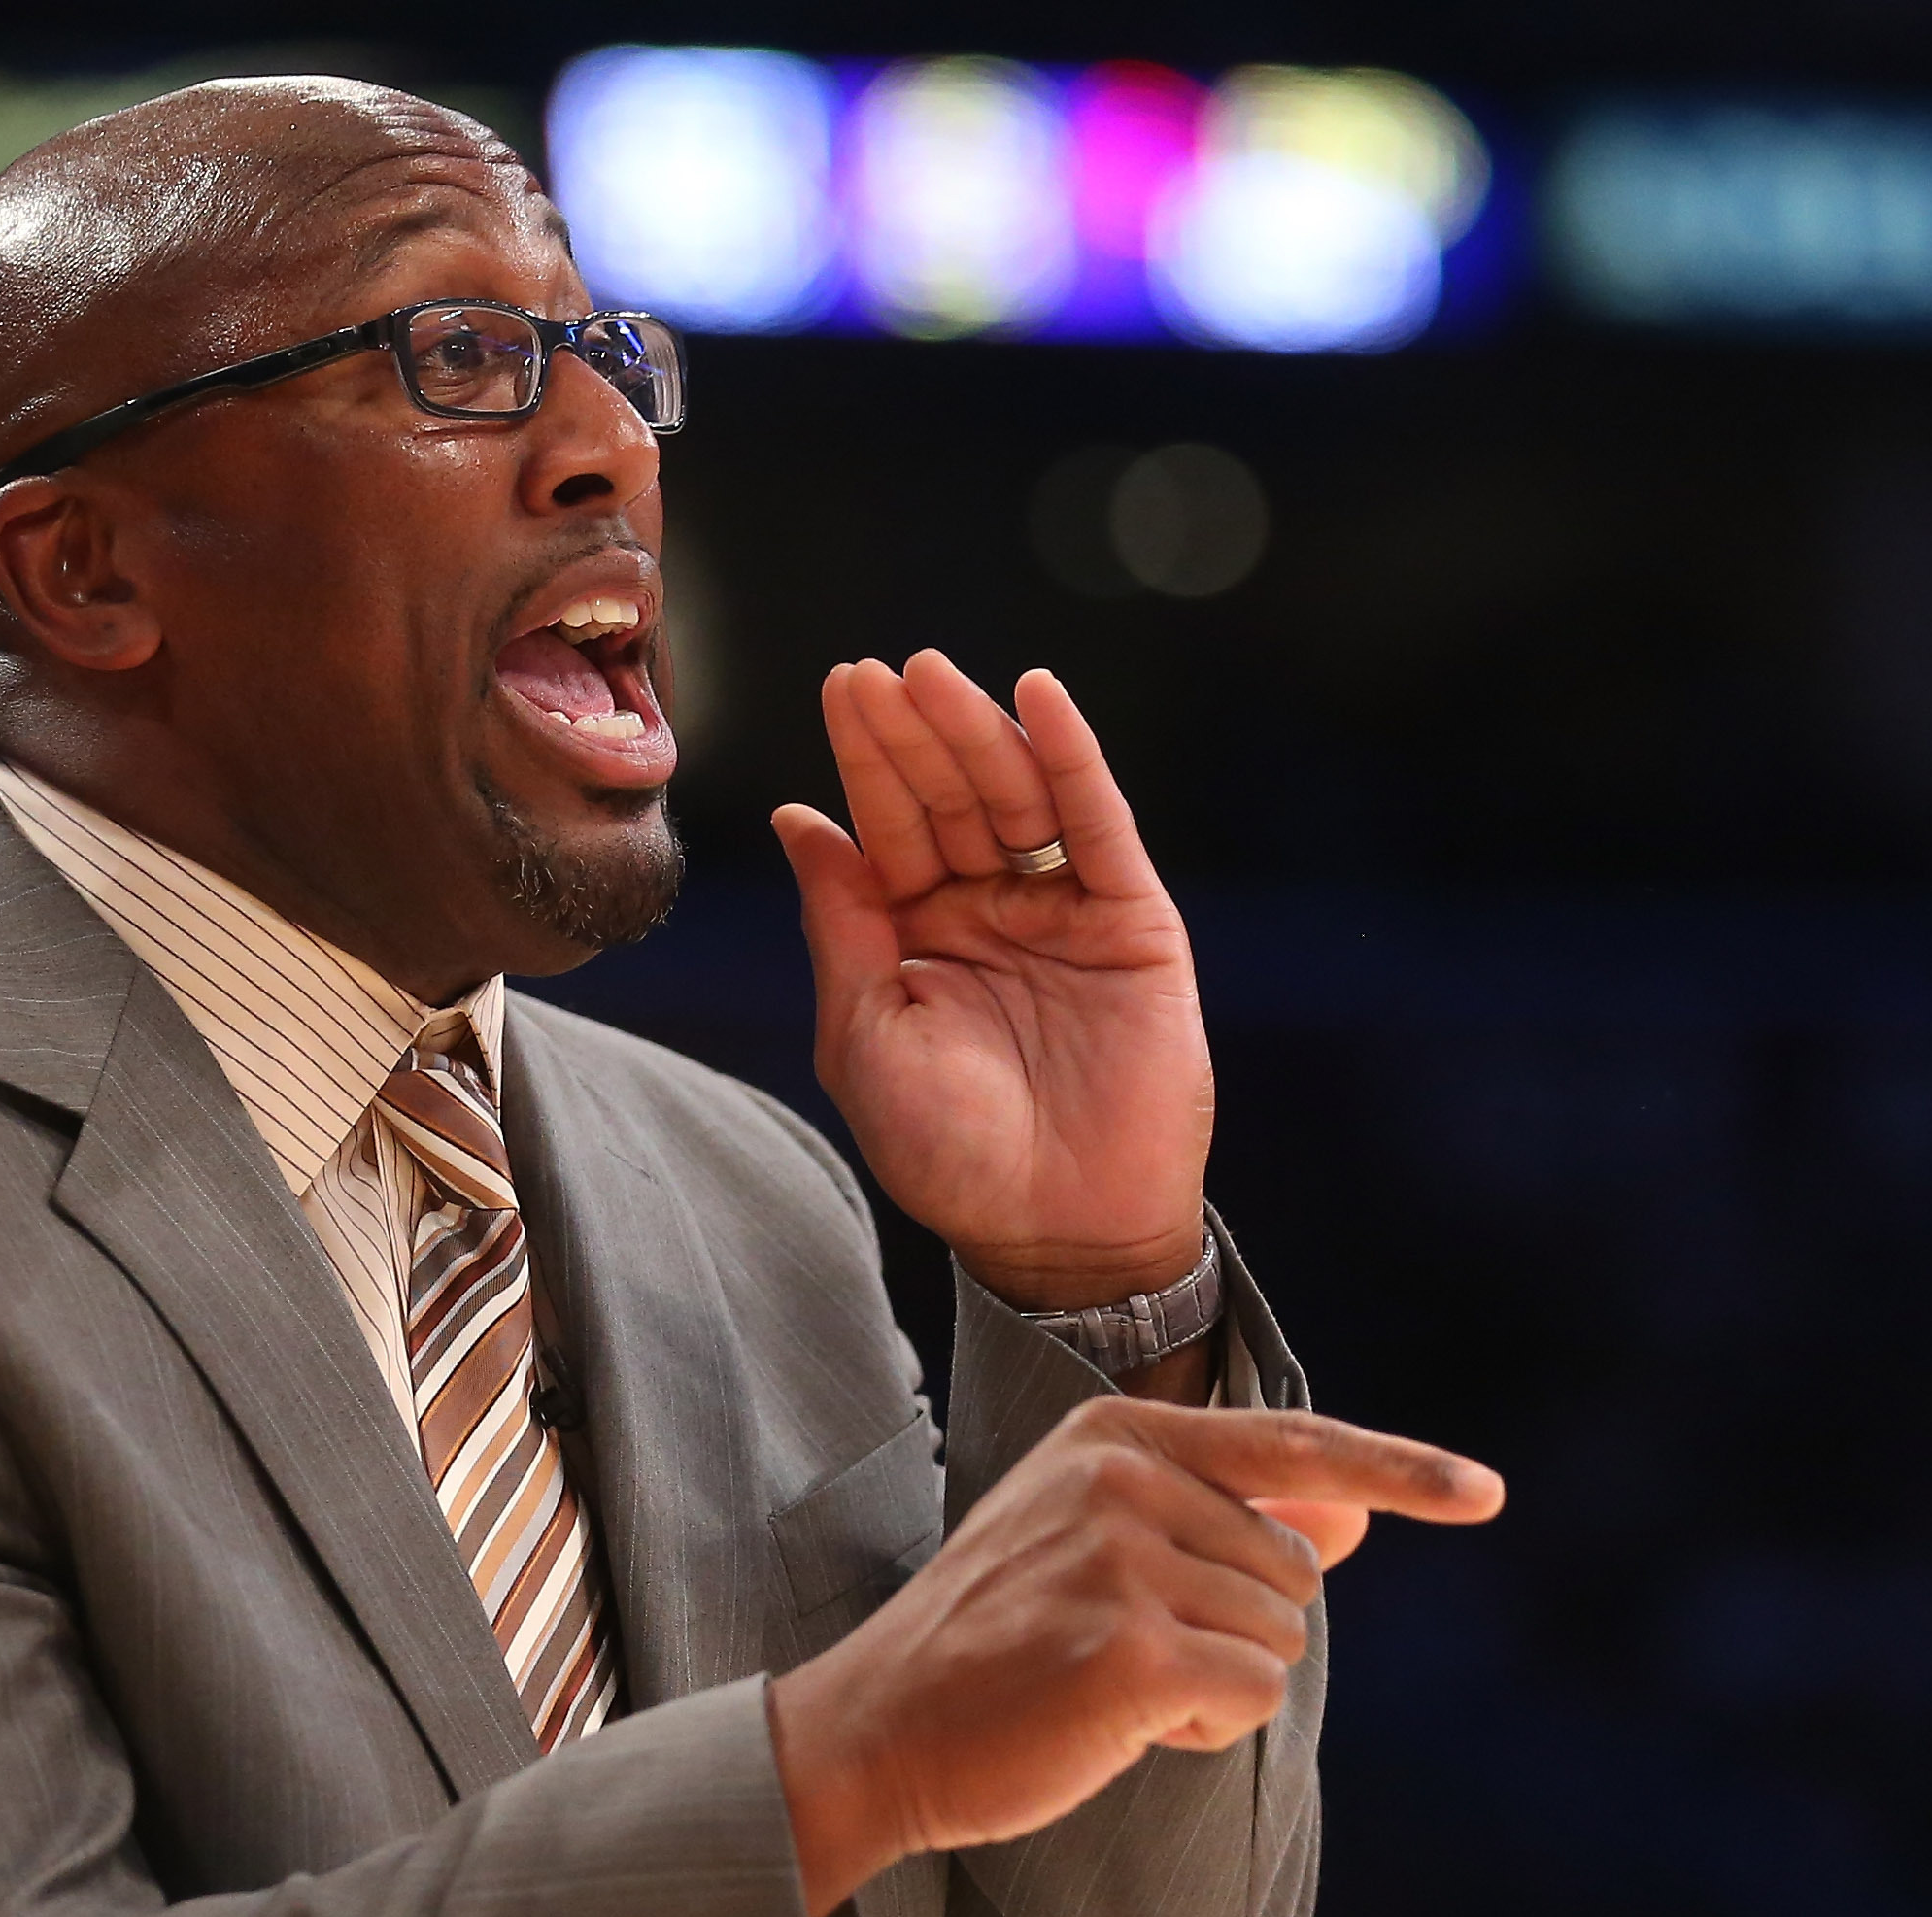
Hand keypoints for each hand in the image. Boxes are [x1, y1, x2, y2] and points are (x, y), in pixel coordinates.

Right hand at [768, 1401, 1502, 1915]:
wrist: (876, 1732)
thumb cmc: (995, 1650)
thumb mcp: (1100, 1553)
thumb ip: (1221, 1528)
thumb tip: (1360, 1526)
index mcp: (1115, 1439)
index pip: (1291, 1442)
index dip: (1399, 1471)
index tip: (1484, 1494)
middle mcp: (1124, 1481)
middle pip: (1296, 1568)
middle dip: (1237, 1631)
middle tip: (1119, 1655)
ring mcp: (1125, 1561)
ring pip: (1282, 1637)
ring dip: (1218, 1686)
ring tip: (1106, 1689)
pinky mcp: (1134, 1651)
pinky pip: (1254, 1696)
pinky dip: (1206, 1731)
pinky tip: (1118, 1728)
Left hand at [773, 655, 1212, 1313]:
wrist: (1055, 1229)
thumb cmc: (949, 1152)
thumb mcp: (864, 1033)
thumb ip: (841, 922)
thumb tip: (800, 820)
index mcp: (916, 937)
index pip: (886, 826)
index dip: (866, 759)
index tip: (843, 687)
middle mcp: (988, 911)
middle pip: (946, 798)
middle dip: (913, 734)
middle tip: (878, 673)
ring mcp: (1061, 912)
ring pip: (1015, 797)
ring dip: (976, 732)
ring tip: (934, 676)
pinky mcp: (1131, 921)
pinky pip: (1099, 825)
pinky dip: (1072, 758)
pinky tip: (1039, 699)